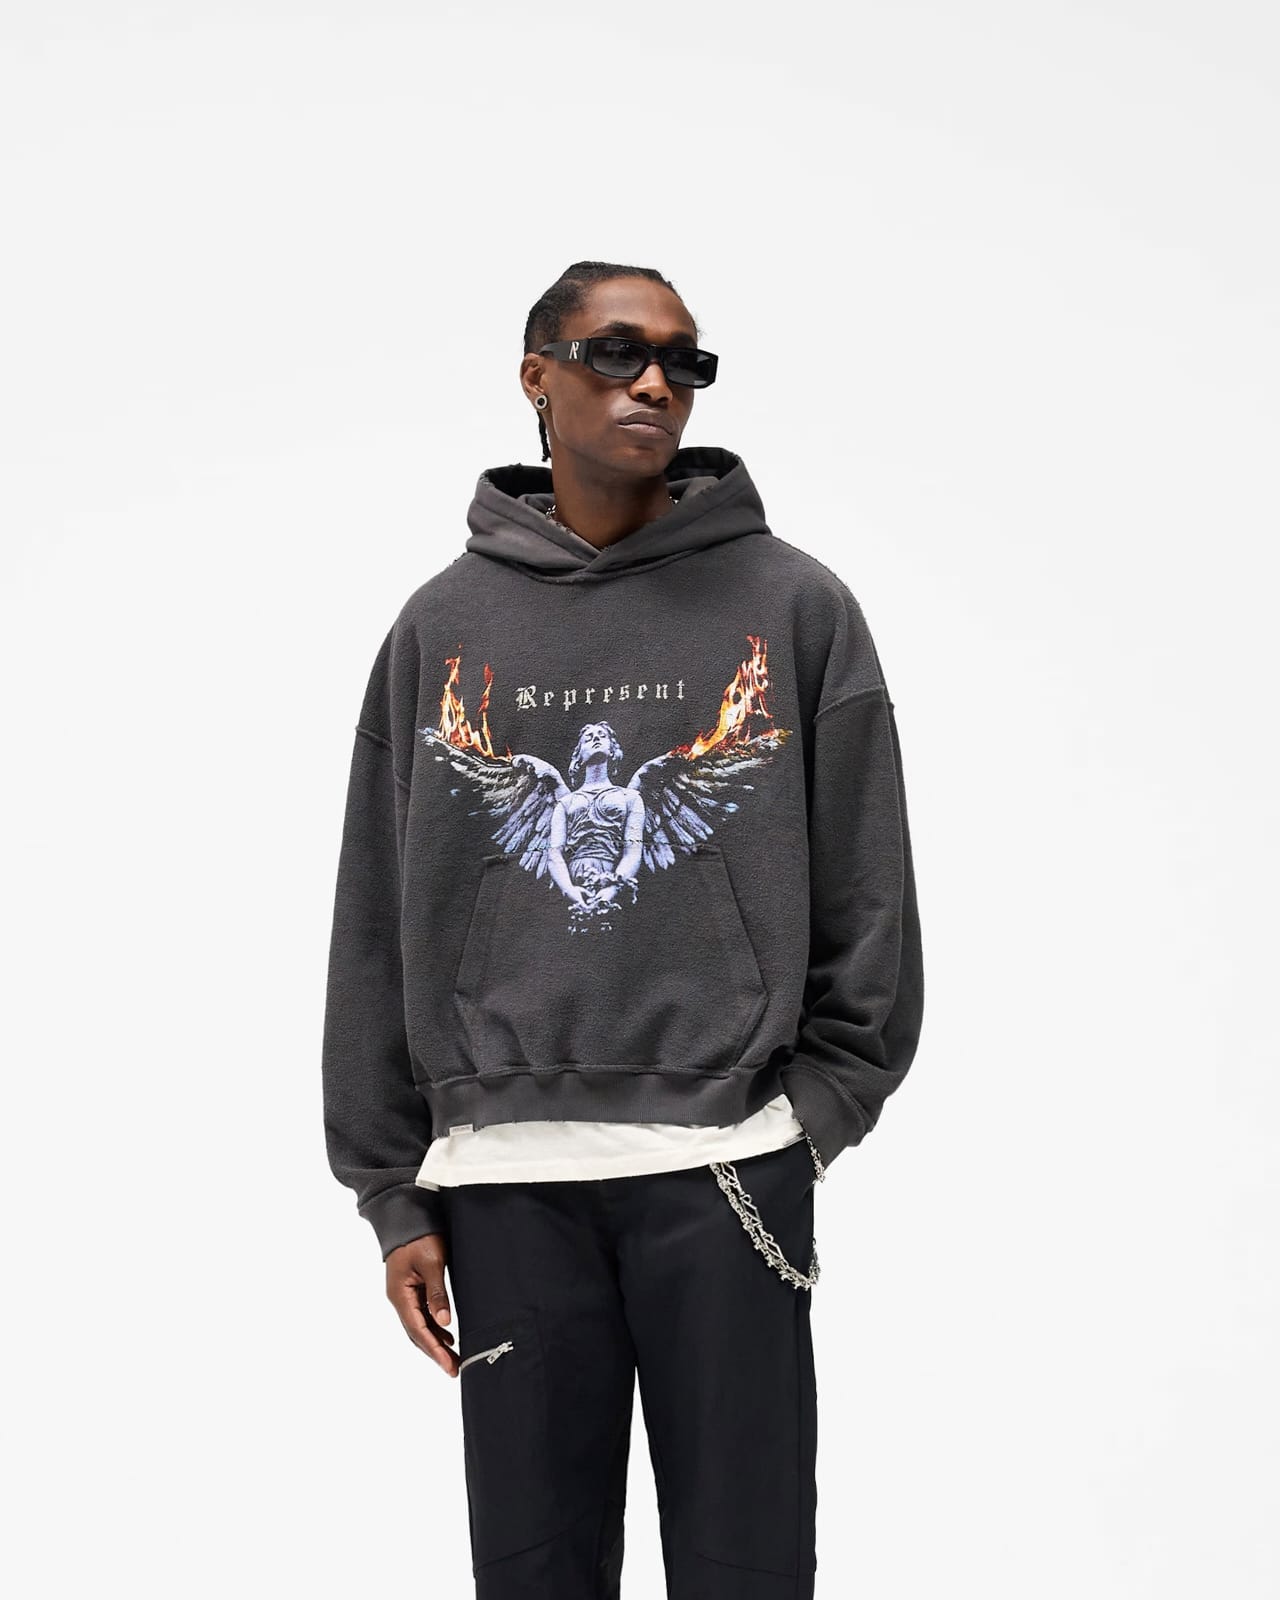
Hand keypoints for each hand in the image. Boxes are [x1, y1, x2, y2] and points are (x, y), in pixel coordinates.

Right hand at [385, 1232, 458, 1377]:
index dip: (434, 1350)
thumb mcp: (432, 1263)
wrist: (407, 1216)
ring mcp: (405, 1294)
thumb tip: (444, 1322)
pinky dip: (434, 1327)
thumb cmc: (419, 1236)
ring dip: (435, 1342)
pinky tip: (447, 1334)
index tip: (449, 1366)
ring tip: (454, 1357)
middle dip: (435, 1352)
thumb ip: (437, 1293)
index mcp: (400, 1295)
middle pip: (417, 1333)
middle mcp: (400, 1299)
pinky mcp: (412, 1288)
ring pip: (420, 1326)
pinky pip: (422, 1315)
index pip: (418, 1330)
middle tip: (454, 1369)